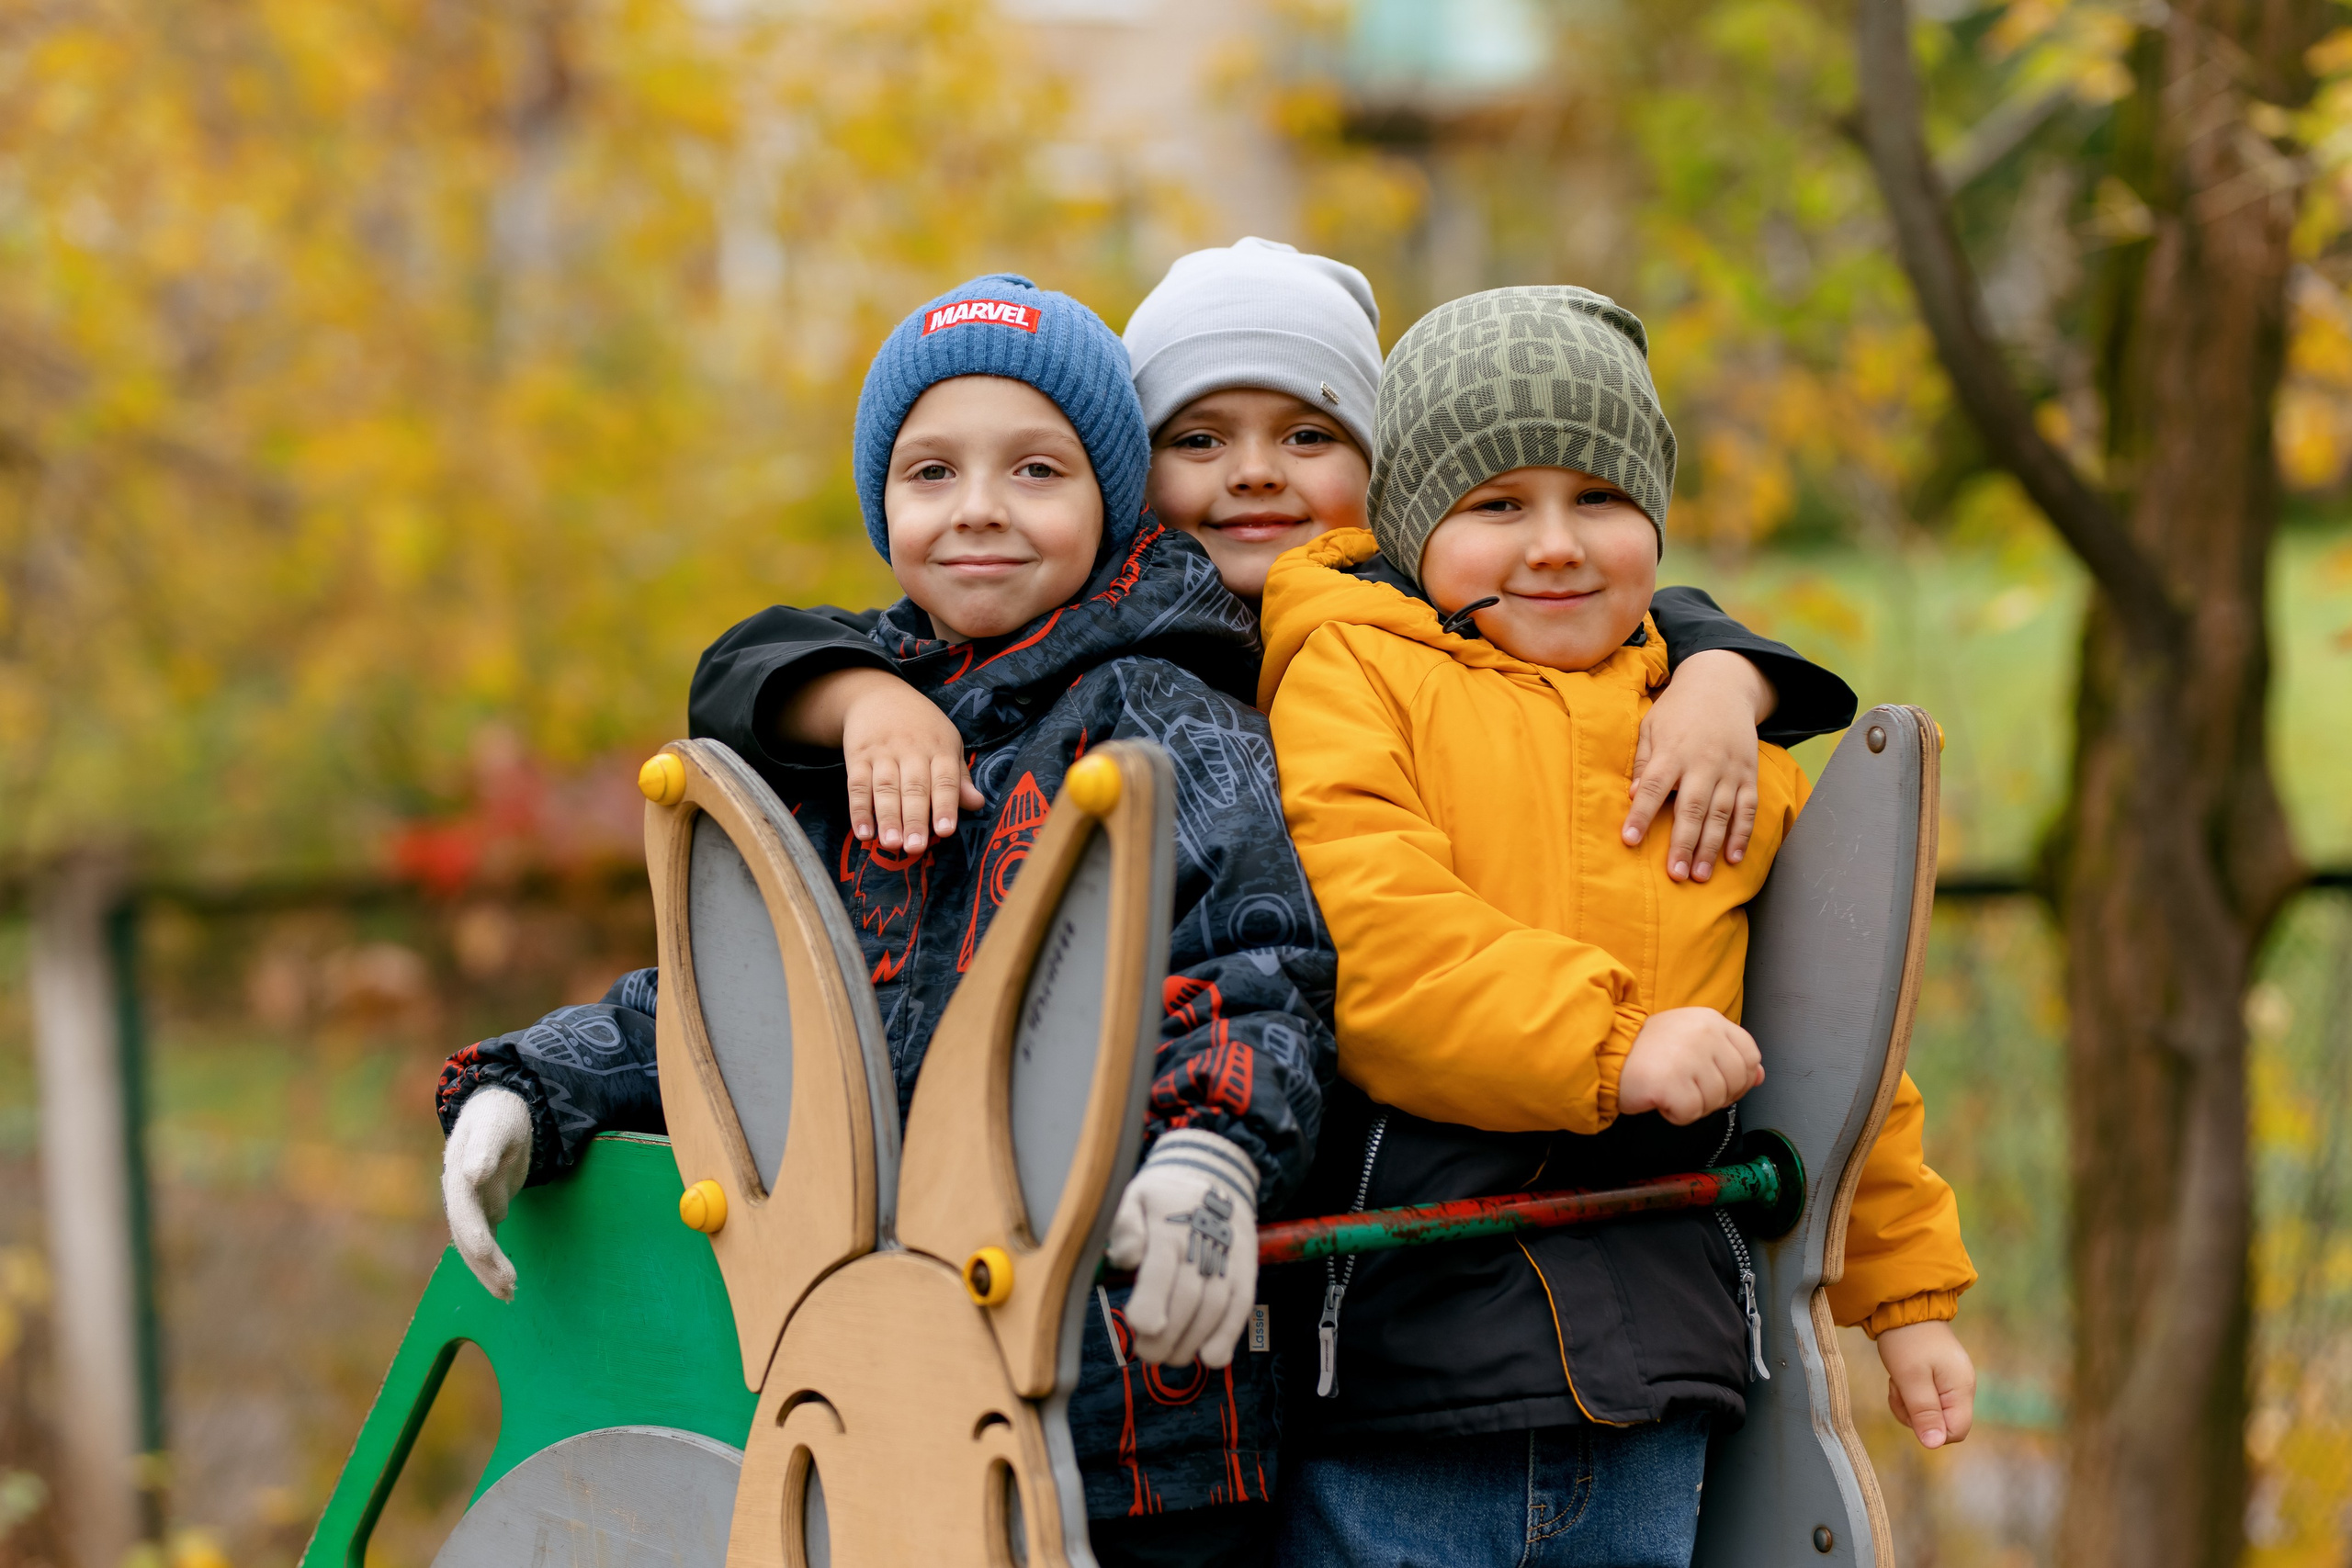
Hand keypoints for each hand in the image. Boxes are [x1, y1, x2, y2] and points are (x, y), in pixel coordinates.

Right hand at [441, 1086, 532, 1300]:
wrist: (497, 1111)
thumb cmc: (499, 1115)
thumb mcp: (494, 1126)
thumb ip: (483, 1149)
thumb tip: (473, 1174)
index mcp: (457, 1174)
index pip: (463, 1209)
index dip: (472, 1232)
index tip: (483, 1251)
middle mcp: (458, 1196)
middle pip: (468, 1235)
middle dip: (486, 1262)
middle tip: (509, 1286)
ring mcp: (469, 1207)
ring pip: (474, 1246)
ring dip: (489, 1271)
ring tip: (510, 1294)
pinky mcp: (482, 1213)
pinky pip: (485, 1243)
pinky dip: (493, 1264)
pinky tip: (506, 1286)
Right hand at [778, 667, 982, 855]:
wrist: (878, 695)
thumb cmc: (922, 728)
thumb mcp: (947, 744)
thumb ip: (959, 778)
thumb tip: (977, 804)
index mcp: (939, 747)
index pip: (945, 780)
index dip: (945, 805)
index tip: (945, 831)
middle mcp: (911, 749)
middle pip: (914, 787)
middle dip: (915, 818)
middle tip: (915, 847)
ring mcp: (882, 752)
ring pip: (885, 788)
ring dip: (888, 817)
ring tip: (891, 844)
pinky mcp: (857, 755)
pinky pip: (856, 785)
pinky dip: (858, 810)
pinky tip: (863, 833)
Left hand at [1105, 1130, 1258, 1368]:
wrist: (1216, 1174)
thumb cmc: (1165, 1196)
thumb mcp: (1134, 1196)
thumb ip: (1125, 1227)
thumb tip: (1128, 1258)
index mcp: (1169, 1224)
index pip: (1162, 1267)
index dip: (1153, 1301)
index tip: (1142, 1326)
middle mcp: (1202, 1242)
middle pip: (1188, 1297)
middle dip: (1167, 1334)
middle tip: (1147, 1354)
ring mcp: (1228, 1258)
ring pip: (1214, 1308)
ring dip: (1192, 1341)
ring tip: (1170, 1358)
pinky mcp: (1246, 1271)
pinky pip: (1241, 1308)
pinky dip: (1228, 1336)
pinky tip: (1211, 1358)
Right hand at [1616, 1007, 1762, 1124]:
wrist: (1605, 1054)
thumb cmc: (1649, 1051)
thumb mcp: (1694, 1043)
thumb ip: (1730, 1057)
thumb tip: (1760, 1076)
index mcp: (1711, 1020)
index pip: (1751, 1056)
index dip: (1738, 1077)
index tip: (1713, 1079)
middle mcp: (1704, 1033)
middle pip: (1737, 1081)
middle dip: (1716, 1094)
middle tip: (1685, 1085)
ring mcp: (1688, 1056)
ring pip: (1716, 1101)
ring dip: (1694, 1105)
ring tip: (1670, 1088)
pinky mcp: (1671, 1082)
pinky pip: (1691, 1113)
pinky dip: (1675, 1114)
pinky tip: (1660, 1098)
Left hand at [1624, 649, 1774, 882]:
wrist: (1723, 686)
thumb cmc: (1678, 711)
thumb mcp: (1651, 726)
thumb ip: (1642, 760)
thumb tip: (1631, 795)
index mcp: (1672, 751)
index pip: (1653, 786)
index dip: (1641, 814)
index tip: (1630, 840)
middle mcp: (1702, 763)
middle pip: (1691, 808)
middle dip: (1683, 843)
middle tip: (1675, 874)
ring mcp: (1730, 770)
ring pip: (1721, 814)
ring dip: (1711, 847)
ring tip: (1699, 876)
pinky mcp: (1749, 775)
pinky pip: (1748, 809)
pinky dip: (1741, 834)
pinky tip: (1732, 858)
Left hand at [1877, 1319, 1975, 1448]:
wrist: (1903, 1307)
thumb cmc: (1907, 1341)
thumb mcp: (1911, 1378)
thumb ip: (1924, 1412)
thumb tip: (1934, 1445)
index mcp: (1962, 1389)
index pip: (1956, 1432)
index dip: (1931, 1429)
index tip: (1911, 1406)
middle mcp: (1962, 1388)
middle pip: (1941, 1425)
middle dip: (1914, 1414)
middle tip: (1899, 1389)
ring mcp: (1951, 1383)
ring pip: (1930, 1414)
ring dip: (1908, 1404)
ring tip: (1897, 1380)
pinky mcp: (1939, 1379)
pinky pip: (1925, 1400)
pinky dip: (1909, 1394)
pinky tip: (1900, 1378)